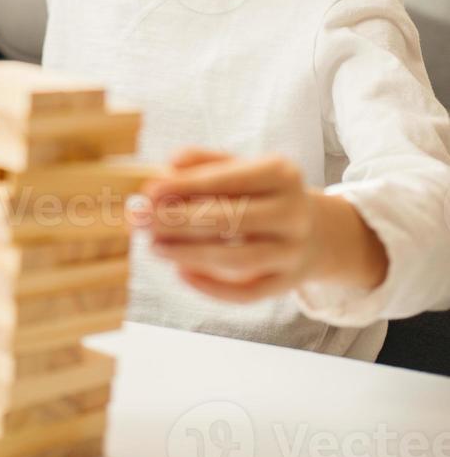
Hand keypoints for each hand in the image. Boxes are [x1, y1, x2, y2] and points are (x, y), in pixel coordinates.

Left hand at [131, 147, 328, 303]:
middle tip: (141, 220)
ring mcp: (292, 251)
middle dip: (180, 220)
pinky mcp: (286, 284)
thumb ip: (204, 163)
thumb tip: (167, 168)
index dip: (187, 185)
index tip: (150, 190)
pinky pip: (246, 293)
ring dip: (189, 253)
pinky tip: (180, 272)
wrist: (315, 230)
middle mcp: (293, 212)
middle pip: (231, 219)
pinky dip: (211, 286)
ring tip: (154, 246)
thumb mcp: (242, 167)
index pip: (229, 179)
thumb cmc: (263, 193)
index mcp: (282, 173)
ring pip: (237, 259)